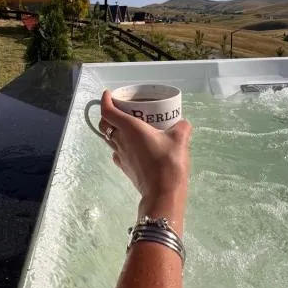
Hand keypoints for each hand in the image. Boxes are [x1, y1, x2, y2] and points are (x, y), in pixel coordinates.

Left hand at [98, 90, 191, 228]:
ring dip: (112, 130)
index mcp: (130, 128)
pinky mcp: (124, 168)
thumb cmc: (168, 162)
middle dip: (107, 115)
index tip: (108, 94)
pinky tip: (131, 146)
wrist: (163, 193)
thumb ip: (182, 127)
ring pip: (108, 138)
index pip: (108, 111)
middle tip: (118, 109)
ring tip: (125, 126)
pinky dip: (119, 145)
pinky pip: (116, 152)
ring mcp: (120, 155)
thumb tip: (183, 123)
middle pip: (104, 125)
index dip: (105, 101)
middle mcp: (120, 140)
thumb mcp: (180, 139)